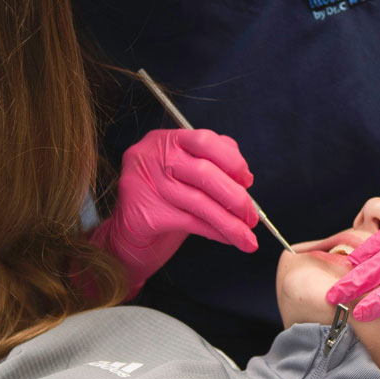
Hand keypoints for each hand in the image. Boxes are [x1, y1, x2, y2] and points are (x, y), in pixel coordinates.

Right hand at [92, 129, 258, 296]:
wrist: (127, 237)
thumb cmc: (162, 203)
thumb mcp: (185, 176)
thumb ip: (210, 165)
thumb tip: (245, 177)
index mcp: (163, 140)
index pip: (204, 139)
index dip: (232, 160)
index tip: (247, 181)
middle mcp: (151, 156)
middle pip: (204, 172)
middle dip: (235, 196)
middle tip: (252, 216)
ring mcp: (145, 183)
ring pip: (199, 201)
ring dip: (229, 221)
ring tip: (247, 236)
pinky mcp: (145, 212)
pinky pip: (190, 222)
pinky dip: (215, 231)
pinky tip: (228, 239)